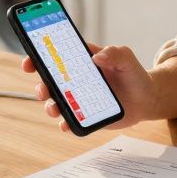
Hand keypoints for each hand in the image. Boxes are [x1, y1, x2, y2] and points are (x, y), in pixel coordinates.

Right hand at [22, 43, 157, 132]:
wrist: (146, 98)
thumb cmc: (134, 74)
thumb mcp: (127, 59)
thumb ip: (115, 53)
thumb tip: (98, 57)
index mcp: (81, 61)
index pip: (55, 56)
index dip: (38, 57)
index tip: (30, 60)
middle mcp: (76, 80)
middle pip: (50, 81)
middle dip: (41, 86)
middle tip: (43, 89)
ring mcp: (79, 98)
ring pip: (56, 102)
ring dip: (49, 106)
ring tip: (54, 109)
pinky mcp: (86, 115)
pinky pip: (70, 120)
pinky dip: (65, 123)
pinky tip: (66, 124)